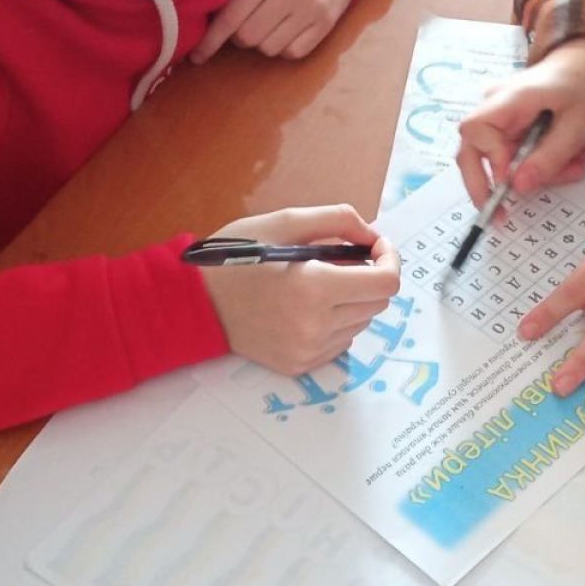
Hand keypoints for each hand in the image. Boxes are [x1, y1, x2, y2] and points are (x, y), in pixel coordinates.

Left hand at [191, 0, 352, 62]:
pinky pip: (292, 53)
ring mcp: (311, 9)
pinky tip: (287, 30)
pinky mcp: (325, 24)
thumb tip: (208, 18)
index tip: (197, 56)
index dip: (212, 39)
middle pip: (248, 37)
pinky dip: (284, 47)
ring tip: (269, 24)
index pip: (232, 15)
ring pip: (269, 48)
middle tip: (245, 24)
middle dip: (240, 37)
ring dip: (262, 42)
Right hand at [199, 204, 401, 373]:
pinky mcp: (299, 365)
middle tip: (344, 259)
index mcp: (314, 287)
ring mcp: (308, 350)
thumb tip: (373, 234)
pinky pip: (340, 343)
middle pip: (377, 303)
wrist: (195, 302)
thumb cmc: (236, 256)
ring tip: (320, 283)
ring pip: (360, 323)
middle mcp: (316, 326)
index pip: (385, 283)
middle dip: (370, 277)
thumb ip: (337, 220)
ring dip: (352, 300)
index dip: (389, 258)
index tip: (375, 245)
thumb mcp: (284, 221)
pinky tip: (309, 308)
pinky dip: (336, 322)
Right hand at [456, 38, 584, 205]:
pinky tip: (567, 162)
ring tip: (572, 170)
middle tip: (502, 217)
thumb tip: (516, 187)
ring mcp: (498, 117)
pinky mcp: (507, 126)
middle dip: (486, 187)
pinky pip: (511, 154)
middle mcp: (493, 106)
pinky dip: (535, 165)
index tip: (511, 184)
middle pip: (471, 151)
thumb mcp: (579, 124)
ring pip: (495, 160)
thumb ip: (549, 157)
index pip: (475, 132)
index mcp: (509, 98)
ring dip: (528, 175)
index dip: (488, 162)